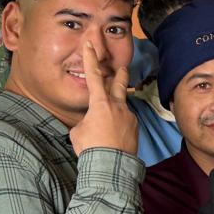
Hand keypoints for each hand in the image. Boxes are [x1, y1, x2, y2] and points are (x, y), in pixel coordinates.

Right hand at [68, 39, 137, 155]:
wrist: (110, 166)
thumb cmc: (90, 147)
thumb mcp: (78, 131)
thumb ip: (86, 120)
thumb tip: (93, 122)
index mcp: (100, 103)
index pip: (93, 76)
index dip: (91, 60)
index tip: (90, 46)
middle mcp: (117, 106)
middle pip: (119, 84)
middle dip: (120, 74)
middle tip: (123, 67)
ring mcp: (129, 116)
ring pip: (121, 110)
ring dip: (114, 116)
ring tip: (105, 132)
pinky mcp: (136, 128)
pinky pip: (126, 123)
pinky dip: (119, 128)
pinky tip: (114, 139)